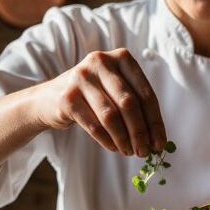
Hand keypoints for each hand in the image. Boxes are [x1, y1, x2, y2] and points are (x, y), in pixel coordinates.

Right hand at [35, 49, 165, 156]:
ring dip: (124, 139)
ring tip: (129, 152)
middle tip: (145, 152)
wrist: (49, 98)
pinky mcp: (67, 97)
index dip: (155, 121)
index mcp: (121, 57)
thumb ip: (136, 107)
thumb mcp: (116, 91)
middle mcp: (101, 62)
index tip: (160, 143)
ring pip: (111, 115)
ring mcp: (81, 77)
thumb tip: (157, 139)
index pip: (145, 93)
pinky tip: (114, 148)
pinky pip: (93, 124)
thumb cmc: (92, 96)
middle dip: (140, 132)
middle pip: (129, 103)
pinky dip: (107, 140)